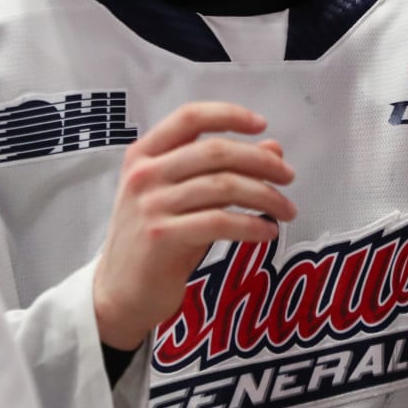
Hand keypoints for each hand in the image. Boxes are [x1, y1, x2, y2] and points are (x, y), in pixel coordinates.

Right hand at [92, 102, 295, 350]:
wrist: (119, 292)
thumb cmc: (156, 240)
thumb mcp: (184, 198)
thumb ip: (220, 170)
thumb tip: (272, 148)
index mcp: (143, 155)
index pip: (189, 117)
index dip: (228, 115)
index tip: (262, 125)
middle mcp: (144, 174)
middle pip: (215, 151)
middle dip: (261, 161)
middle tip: (288, 176)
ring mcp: (150, 205)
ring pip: (223, 186)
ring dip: (265, 197)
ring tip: (286, 210)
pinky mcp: (162, 237)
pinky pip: (220, 222)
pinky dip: (252, 225)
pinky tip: (267, 232)